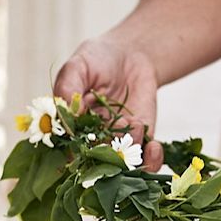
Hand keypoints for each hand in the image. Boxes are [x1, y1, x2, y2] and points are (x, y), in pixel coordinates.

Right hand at [53, 37, 161, 168]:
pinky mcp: (141, 141)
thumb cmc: (97, 59)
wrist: (130, 55)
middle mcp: (93, 141)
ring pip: (123, 165)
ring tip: (134, 122)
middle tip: (116, 133)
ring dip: (130, 151)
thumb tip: (66, 112)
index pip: (70, 151)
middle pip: (97, 163)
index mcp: (71, 129)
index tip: (89, 145)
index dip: (78, 156)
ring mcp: (118, 143)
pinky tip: (154, 147)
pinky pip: (146, 161)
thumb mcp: (78, 67)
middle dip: (109, 156)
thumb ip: (68, 87)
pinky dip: (152, 161)